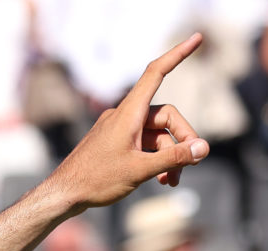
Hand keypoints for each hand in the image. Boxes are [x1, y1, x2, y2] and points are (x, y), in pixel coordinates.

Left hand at [47, 34, 208, 209]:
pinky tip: (162, 179)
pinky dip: (155, 158)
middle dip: (182, 140)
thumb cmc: (96, 180)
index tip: (197, 38)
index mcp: (128, 113)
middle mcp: (124, 116)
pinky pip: (144, 144)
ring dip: (169, 156)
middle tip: (191, 162)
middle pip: (166, 117)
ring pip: (157, 135)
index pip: (156, 73)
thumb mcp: (140, 170)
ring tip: (172, 181)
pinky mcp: (116, 143)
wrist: (63, 194)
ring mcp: (119, 129)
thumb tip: (204, 148)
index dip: (178, 55)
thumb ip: (174, 158)